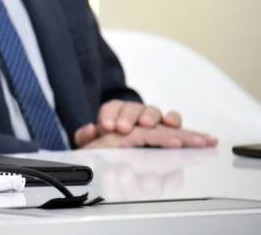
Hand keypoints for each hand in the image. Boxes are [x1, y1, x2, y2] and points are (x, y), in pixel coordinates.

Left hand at [73, 99, 215, 148]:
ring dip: (150, 117)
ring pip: (153, 111)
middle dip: (128, 117)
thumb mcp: (93, 143)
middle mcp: (135, 113)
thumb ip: (86, 136)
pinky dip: (174, 119)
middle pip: (132, 108)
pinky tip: (174, 126)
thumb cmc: (110, 147)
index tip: (107, 127)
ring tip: (146, 124)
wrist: (129, 153)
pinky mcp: (169, 129)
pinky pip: (174, 119)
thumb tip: (91, 129)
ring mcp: (153, 119)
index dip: (109, 115)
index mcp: (115, 113)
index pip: (111, 108)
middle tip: (123, 128)